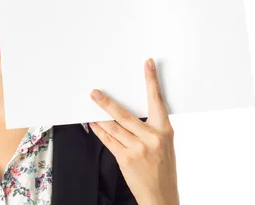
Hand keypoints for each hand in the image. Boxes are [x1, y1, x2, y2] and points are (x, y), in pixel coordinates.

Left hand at [89, 58, 178, 204]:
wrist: (161, 195)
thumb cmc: (163, 169)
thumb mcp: (165, 145)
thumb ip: (152, 128)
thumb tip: (130, 113)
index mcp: (164, 130)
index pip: (157, 100)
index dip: (152, 81)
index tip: (147, 64)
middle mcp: (151, 138)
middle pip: (124, 114)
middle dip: (106, 102)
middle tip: (95, 92)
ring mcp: (138, 148)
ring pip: (113, 127)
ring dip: (99, 116)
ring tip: (89, 106)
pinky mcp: (126, 158)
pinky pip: (108, 140)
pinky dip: (99, 131)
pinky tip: (93, 124)